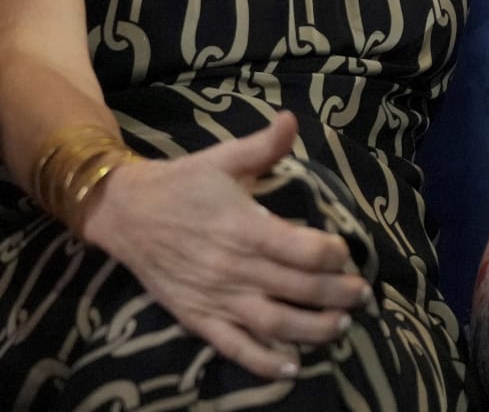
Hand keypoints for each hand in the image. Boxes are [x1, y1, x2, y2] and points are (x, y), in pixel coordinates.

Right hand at [80, 111, 372, 379]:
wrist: (125, 212)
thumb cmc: (183, 183)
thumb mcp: (223, 158)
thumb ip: (263, 146)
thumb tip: (292, 119)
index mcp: (244, 227)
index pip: (302, 249)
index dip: (333, 254)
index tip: (348, 252)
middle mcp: (233, 267)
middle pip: (297, 288)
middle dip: (338, 294)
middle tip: (364, 295)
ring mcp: (215, 297)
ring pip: (274, 323)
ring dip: (314, 329)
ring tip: (342, 326)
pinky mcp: (196, 317)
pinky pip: (233, 346)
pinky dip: (262, 362)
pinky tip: (292, 368)